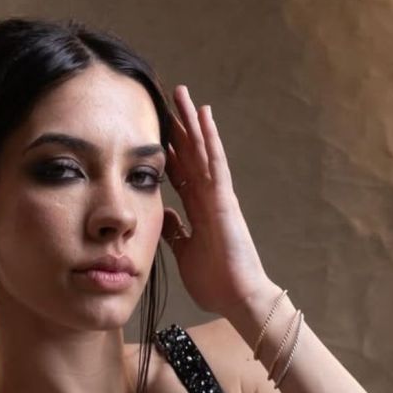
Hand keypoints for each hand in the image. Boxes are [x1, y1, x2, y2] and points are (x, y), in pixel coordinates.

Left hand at [161, 85, 273, 316]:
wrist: (238, 298)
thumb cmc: (216, 281)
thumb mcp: (184, 252)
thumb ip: (176, 231)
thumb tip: (167, 214)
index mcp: (198, 210)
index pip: (180, 173)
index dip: (168, 152)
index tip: (155, 132)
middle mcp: (208, 197)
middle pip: (190, 154)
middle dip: (179, 127)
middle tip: (167, 98)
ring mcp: (218, 195)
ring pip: (203, 150)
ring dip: (192, 122)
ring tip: (183, 95)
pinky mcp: (225, 199)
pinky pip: (216, 162)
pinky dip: (209, 138)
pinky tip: (204, 115)